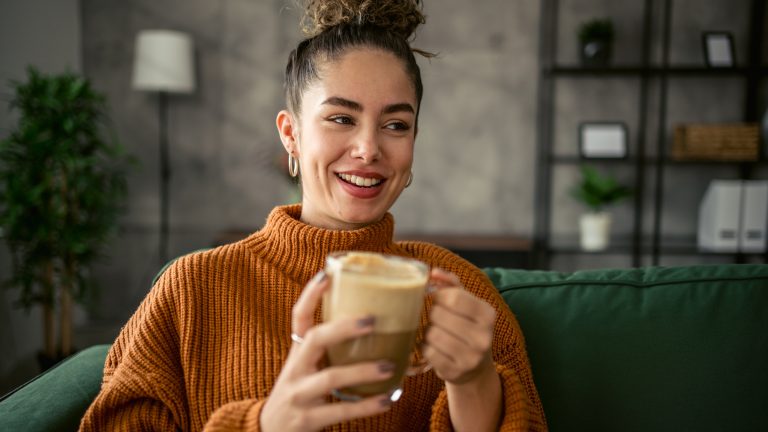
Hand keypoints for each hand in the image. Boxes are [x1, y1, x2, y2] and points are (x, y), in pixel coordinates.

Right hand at [260, 272, 394, 431]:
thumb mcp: (304, 368)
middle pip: (314, 340)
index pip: (298, 318)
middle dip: (343, 328)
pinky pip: (339, 411)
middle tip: (372, 320)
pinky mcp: (307, 420)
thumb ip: (326, 350)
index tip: (327, 275)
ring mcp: (299, 395)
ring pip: (330, 378)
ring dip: (362, 371)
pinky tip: (385, 400)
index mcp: (297, 353)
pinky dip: (365, 406)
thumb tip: (370, 326)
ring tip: (388, 366)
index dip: (310, 295)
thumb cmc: (298, 393)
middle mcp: (295, 370)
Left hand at [423, 268, 496, 384]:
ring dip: (428, 332)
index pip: (453, 297)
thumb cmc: (466, 326)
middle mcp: (483, 337)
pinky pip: (428, 352)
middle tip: (437, 319)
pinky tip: (434, 348)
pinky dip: (426, 348)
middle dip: (433, 314)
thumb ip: (451, 283)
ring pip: (432, 334)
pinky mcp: (455, 373)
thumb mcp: (466, 303)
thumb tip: (434, 272)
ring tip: (436, 333)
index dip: (439, 296)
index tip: (438, 300)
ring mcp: (471, 358)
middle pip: (439, 315)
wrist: (475, 367)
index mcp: (488, 315)